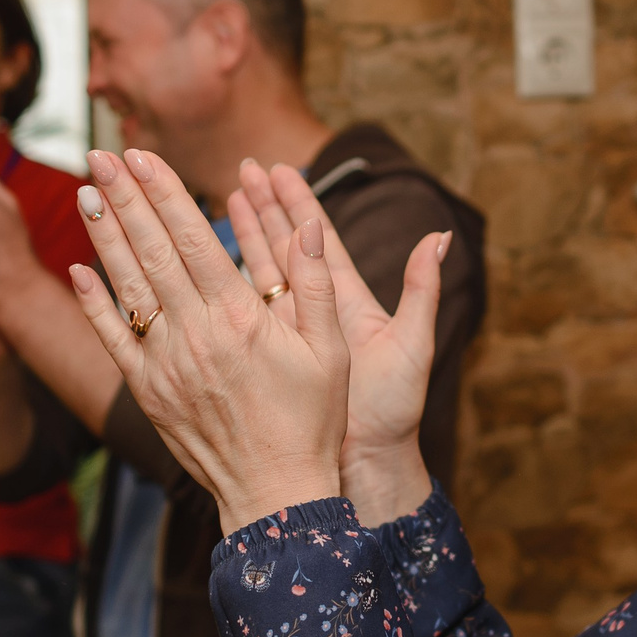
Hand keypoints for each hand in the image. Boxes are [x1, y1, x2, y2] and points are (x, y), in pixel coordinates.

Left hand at [68, 147, 346, 531]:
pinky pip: (113, 338)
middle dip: (124, 197)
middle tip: (100, 154)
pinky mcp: (148, 391)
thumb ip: (315, 284)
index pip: (192, 238)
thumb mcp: (332, 350)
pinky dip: (93, 302)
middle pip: (151, 251)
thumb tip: (306, 225)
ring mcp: (166, 363)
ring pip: (127, 287)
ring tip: (86, 192)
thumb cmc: (311, 421)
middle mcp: (196, 334)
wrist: (275, 493)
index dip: (164, 192)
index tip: (142, 156)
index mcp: (241, 318)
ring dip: (104, 236)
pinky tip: (78, 269)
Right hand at [228, 158, 444, 518]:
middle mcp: (315, 313)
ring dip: (238, 238)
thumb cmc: (393, 412)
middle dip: (262, 208)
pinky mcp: (267, 361)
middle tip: (239, 169)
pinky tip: (196, 267)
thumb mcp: (413, 345)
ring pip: (256, 276)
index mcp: (349, 302)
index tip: (278, 170)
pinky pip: (239, 317)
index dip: (298, 204)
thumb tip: (441, 235)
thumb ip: (423, 289)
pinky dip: (219, 290)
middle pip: (283, 248)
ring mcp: (288, 336)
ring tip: (218, 201)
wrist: (366, 467)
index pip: (317, 241)